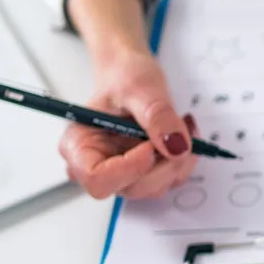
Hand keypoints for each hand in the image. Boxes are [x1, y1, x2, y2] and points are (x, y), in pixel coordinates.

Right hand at [60, 49, 195, 199]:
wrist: (132, 76)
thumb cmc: (124, 77)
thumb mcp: (141, 88)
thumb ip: (157, 116)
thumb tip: (177, 147)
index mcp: (79, 145)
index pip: (97, 179)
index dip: (130, 169)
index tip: (152, 146)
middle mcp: (97, 165)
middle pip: (132, 187)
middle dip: (164, 164)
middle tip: (182, 130)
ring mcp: (121, 172)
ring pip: (155, 187)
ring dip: (179, 161)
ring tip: (183, 125)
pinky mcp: (143, 173)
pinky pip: (169, 179)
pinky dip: (184, 160)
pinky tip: (183, 134)